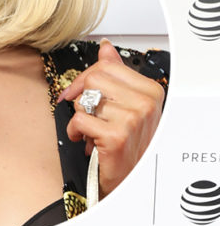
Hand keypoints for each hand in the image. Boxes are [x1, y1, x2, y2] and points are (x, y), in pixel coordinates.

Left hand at [59, 40, 164, 196]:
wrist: (131, 178)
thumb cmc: (128, 143)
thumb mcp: (126, 105)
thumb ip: (116, 74)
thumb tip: (105, 47)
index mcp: (150, 91)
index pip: (105, 66)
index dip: (85, 79)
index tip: (78, 92)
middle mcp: (145, 103)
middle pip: (92, 80)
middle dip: (81, 98)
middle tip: (87, 114)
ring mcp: (132, 119)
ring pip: (83, 101)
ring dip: (80, 118)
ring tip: (92, 130)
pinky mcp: (116, 136)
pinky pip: (79, 120)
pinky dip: (74, 132)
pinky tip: (85, 140)